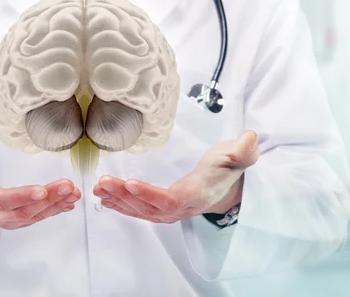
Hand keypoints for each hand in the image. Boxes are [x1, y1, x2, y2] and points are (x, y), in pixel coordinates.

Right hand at [0, 130, 80, 229]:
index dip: (19, 197)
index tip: (40, 191)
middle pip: (20, 210)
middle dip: (46, 201)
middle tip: (68, 187)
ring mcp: (1, 215)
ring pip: (30, 215)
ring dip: (53, 206)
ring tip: (74, 194)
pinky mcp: (10, 213)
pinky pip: (32, 215)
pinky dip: (51, 209)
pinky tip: (67, 202)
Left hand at [93, 131, 259, 223]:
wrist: (224, 187)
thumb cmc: (226, 169)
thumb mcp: (236, 157)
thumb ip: (242, 151)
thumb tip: (250, 138)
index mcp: (196, 196)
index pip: (171, 200)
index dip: (150, 195)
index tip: (131, 184)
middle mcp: (180, 208)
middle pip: (149, 207)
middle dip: (125, 195)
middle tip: (105, 182)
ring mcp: (169, 211)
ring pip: (140, 209)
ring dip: (118, 199)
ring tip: (99, 187)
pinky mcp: (160, 208)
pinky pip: (138, 210)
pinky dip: (120, 204)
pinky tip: (105, 197)